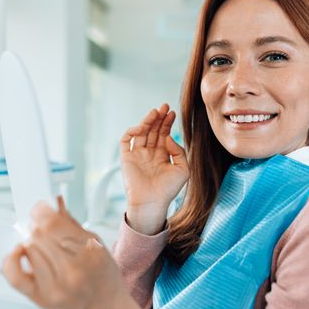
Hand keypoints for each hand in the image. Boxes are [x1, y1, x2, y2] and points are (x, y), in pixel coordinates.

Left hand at [3, 196, 146, 308]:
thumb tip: (54, 201)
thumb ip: (72, 224)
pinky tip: (20, 253)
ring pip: (29, 249)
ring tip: (43, 248)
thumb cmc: (103, 277)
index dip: (42, 211)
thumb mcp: (97, 245)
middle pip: (39, 234)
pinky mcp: (41, 299)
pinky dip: (12, 260)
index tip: (41, 209)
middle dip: (39, 228)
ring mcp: (56, 286)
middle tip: (45, 231)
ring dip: (32, 244)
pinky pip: (15, 276)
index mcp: (90, 252)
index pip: (53, 222)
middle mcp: (73, 270)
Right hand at [120, 103, 189, 233]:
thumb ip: (179, 151)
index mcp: (161, 156)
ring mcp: (137, 155)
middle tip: (164, 106)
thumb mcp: (183, 169)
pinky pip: (126, 140)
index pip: (163, 134)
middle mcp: (149, 153)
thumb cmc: (168, 189)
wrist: (152, 202)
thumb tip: (167, 137)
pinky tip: (142, 127)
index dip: (167, 123)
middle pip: (153, 130)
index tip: (172, 113)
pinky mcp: (126, 158)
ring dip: (148, 121)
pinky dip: (132, 131)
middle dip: (159, 118)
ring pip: (141, 132)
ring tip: (156, 112)